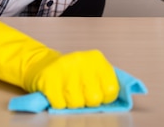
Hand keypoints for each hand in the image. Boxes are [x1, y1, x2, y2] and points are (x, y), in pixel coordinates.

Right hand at [0, 13, 118, 108]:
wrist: (39, 64)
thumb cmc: (69, 73)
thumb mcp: (90, 71)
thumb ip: (105, 81)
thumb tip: (124, 96)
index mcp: (95, 59)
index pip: (111, 90)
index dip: (104, 97)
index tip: (97, 94)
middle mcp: (81, 60)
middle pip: (94, 99)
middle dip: (86, 101)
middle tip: (78, 93)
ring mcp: (64, 69)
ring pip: (77, 104)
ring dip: (71, 103)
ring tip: (66, 92)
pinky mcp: (49, 80)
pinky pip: (60, 105)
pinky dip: (58, 104)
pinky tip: (56, 94)